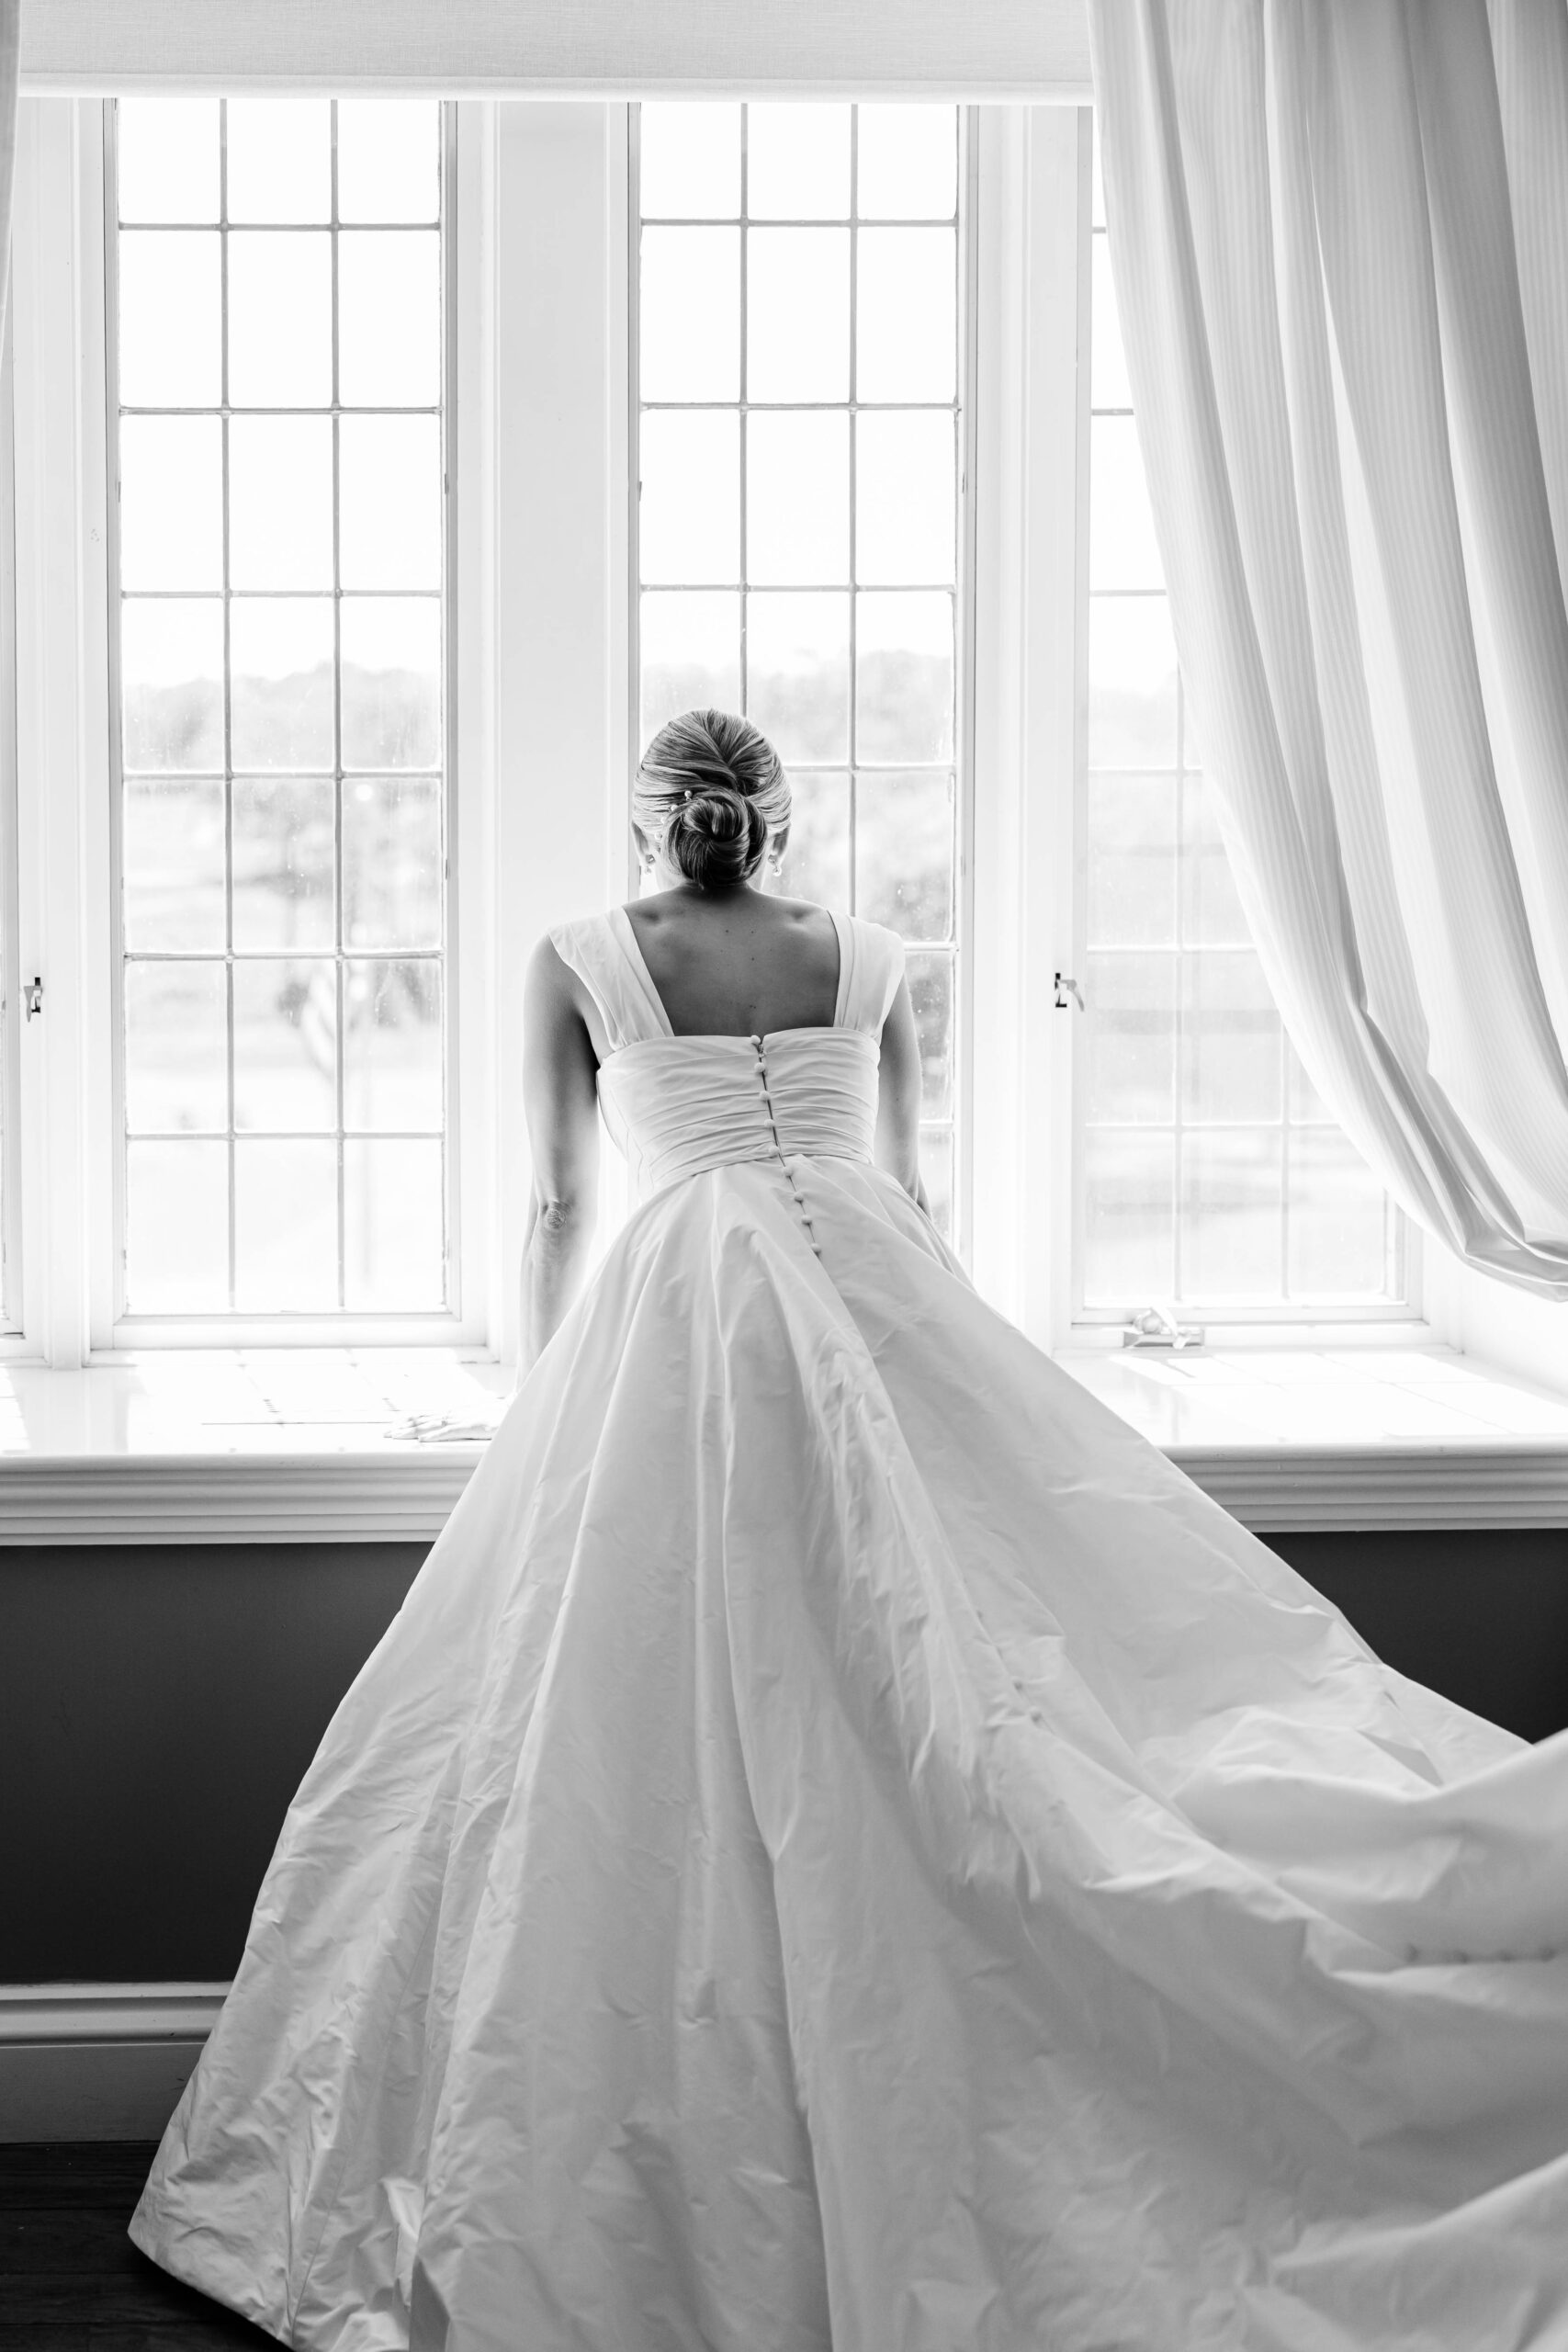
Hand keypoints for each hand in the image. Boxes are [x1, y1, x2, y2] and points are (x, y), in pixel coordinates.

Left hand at [389, 1407, 503, 1443]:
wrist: (522, 1407)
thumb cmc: (502, 1415)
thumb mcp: (480, 1418)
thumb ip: (467, 1422)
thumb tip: (454, 1424)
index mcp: (456, 1411)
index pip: (427, 1414)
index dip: (409, 1419)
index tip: (393, 1425)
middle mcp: (456, 1413)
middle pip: (424, 1419)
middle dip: (403, 1427)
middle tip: (385, 1433)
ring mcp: (464, 1419)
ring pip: (432, 1425)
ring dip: (412, 1431)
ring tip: (395, 1436)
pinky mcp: (474, 1427)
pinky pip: (451, 1432)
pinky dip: (436, 1436)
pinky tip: (423, 1440)